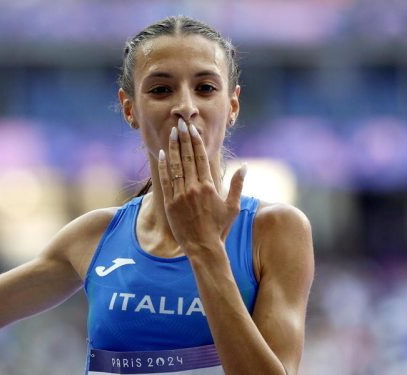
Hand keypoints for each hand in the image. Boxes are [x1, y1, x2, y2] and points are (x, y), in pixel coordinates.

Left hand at [157, 118, 245, 253]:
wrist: (203, 247)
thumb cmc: (220, 228)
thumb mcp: (233, 206)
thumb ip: (237, 184)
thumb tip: (244, 166)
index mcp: (209, 186)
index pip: (200, 158)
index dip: (195, 141)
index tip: (191, 129)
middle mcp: (194, 188)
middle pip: (187, 157)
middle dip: (183, 139)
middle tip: (180, 124)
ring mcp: (181, 195)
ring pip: (175, 166)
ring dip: (173, 148)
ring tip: (171, 133)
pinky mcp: (170, 203)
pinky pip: (166, 180)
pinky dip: (163, 166)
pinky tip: (162, 154)